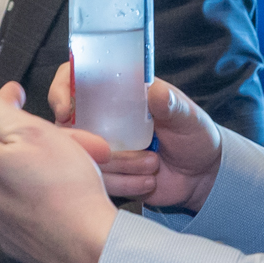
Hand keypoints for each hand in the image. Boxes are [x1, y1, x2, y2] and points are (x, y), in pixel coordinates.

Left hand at [0, 75, 119, 262]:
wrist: (89, 246)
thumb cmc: (65, 186)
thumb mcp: (28, 132)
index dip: (8, 102)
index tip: (21, 94)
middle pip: (4, 150)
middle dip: (34, 138)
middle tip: (72, 138)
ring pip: (15, 177)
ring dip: (40, 166)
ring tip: (75, 166)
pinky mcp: (13, 239)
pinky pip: (24, 205)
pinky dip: (40, 195)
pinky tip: (63, 194)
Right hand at [46, 65, 224, 212]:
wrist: (202, 177)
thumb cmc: (195, 137)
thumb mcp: (188, 117)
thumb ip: (172, 104)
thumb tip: (156, 92)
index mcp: (119, 91)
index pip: (75, 78)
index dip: (62, 90)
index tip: (66, 109)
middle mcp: (103, 117)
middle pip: (66, 122)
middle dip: (87, 140)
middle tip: (111, 150)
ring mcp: (102, 146)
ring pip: (84, 156)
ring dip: (119, 164)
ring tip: (152, 164)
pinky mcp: (107, 173)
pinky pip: (99, 181)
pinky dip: (124, 183)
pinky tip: (147, 181)